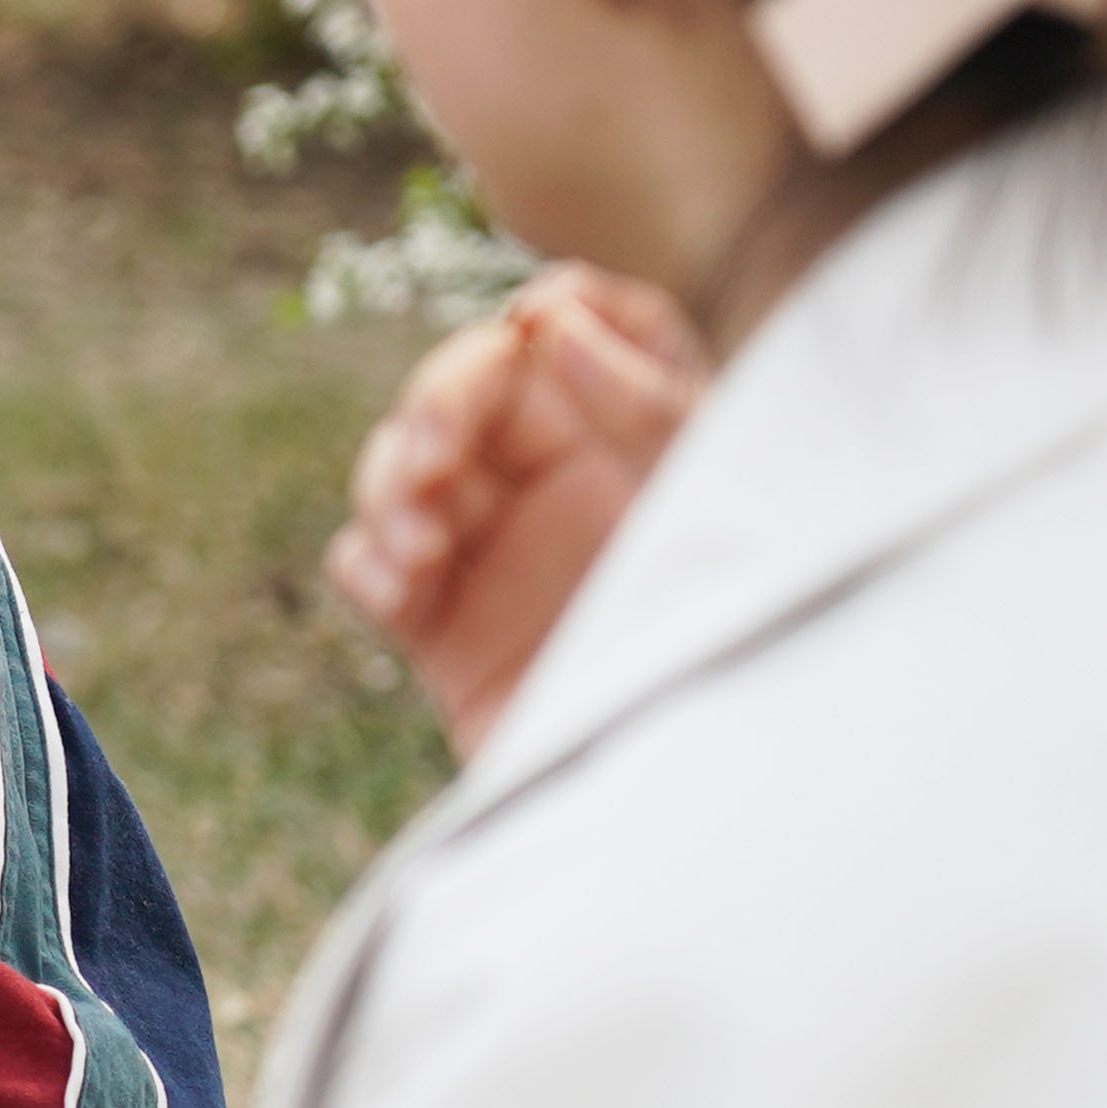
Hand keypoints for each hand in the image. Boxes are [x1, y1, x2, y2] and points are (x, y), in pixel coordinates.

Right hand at [323, 262, 705, 757]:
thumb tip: (549, 321)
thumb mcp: (710, 505)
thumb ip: (645, 406)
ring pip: (402, 465)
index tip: (536, 326)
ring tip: (418, 536)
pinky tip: (402, 581)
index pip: (579, 327)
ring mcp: (495, 548)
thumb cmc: (737, 639)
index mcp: (636, 431)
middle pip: (468, 387)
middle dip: (437, 403)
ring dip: (389, 480)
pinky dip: (369, 560)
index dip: (552, 314)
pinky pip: (370, 565)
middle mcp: (562, 477)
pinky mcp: (444, 626)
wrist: (704, 793)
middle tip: (435, 449)